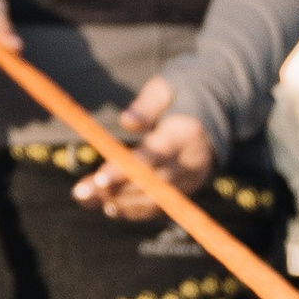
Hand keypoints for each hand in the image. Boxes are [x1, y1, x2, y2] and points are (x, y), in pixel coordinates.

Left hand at [72, 75, 215, 218]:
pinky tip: (109, 206)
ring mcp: (192, 180)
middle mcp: (192, 162)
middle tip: (80, 193)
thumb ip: (147, 103)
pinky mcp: (188, 190)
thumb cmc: (183, 96)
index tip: (98, 179)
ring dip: (120, 202)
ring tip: (87, 199)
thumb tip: (127, 120)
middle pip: (151, 183)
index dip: (125, 171)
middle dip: (114, 190)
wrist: (218, 112)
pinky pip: (160, 206)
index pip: (153, 157)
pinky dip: (134, 209)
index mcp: (187, 134)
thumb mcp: (166, 88)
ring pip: (154, 200)